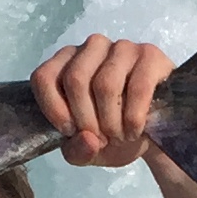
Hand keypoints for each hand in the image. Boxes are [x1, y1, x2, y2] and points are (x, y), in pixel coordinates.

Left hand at [33, 34, 174, 167]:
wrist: (152, 133)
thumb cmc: (113, 133)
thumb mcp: (88, 149)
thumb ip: (77, 150)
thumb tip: (89, 140)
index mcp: (67, 62)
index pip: (44, 76)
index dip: (53, 108)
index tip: (70, 132)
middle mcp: (92, 47)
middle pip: (75, 80)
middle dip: (87, 120)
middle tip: (101, 139)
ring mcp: (122, 48)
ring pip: (105, 84)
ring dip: (112, 122)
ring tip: (119, 136)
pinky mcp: (150, 55)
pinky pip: (137, 87)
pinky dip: (134, 118)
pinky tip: (135, 130)